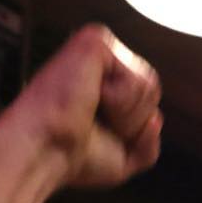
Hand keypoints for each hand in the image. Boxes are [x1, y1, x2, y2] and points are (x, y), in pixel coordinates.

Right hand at [0, 25, 162, 190]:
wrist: (45, 152)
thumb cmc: (70, 157)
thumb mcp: (123, 160)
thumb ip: (147, 145)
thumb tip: (156, 120)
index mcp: (102, 83)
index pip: (147, 101)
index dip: (133, 129)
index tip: (94, 134)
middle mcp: (100, 62)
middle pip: (152, 91)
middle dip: (132, 121)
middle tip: (93, 123)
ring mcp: (97, 49)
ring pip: (148, 86)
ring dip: (124, 114)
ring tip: (89, 110)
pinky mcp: (96, 42)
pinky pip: (136, 79)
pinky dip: (119, 100)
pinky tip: (89, 98)